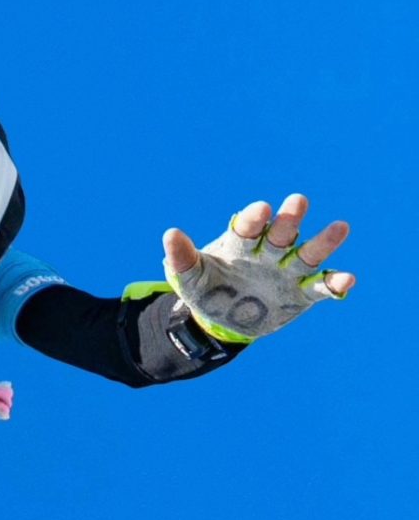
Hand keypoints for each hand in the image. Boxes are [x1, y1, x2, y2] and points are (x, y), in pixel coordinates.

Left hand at [163, 194, 353, 342]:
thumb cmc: (205, 289)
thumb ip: (181, 257)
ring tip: (340, 227)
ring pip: (308, 255)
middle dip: (289, 219)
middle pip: (281, 233)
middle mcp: (267, 253)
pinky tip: (348, 277)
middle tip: (298, 201)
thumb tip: (170, 234)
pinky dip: (335, 284)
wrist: (221, 318)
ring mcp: (287, 272)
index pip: (247, 227)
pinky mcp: (301, 295)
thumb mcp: (188, 277)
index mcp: (239, 243)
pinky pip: (321, 288)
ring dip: (323, 242)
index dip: (253, 218)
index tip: (261, 208)